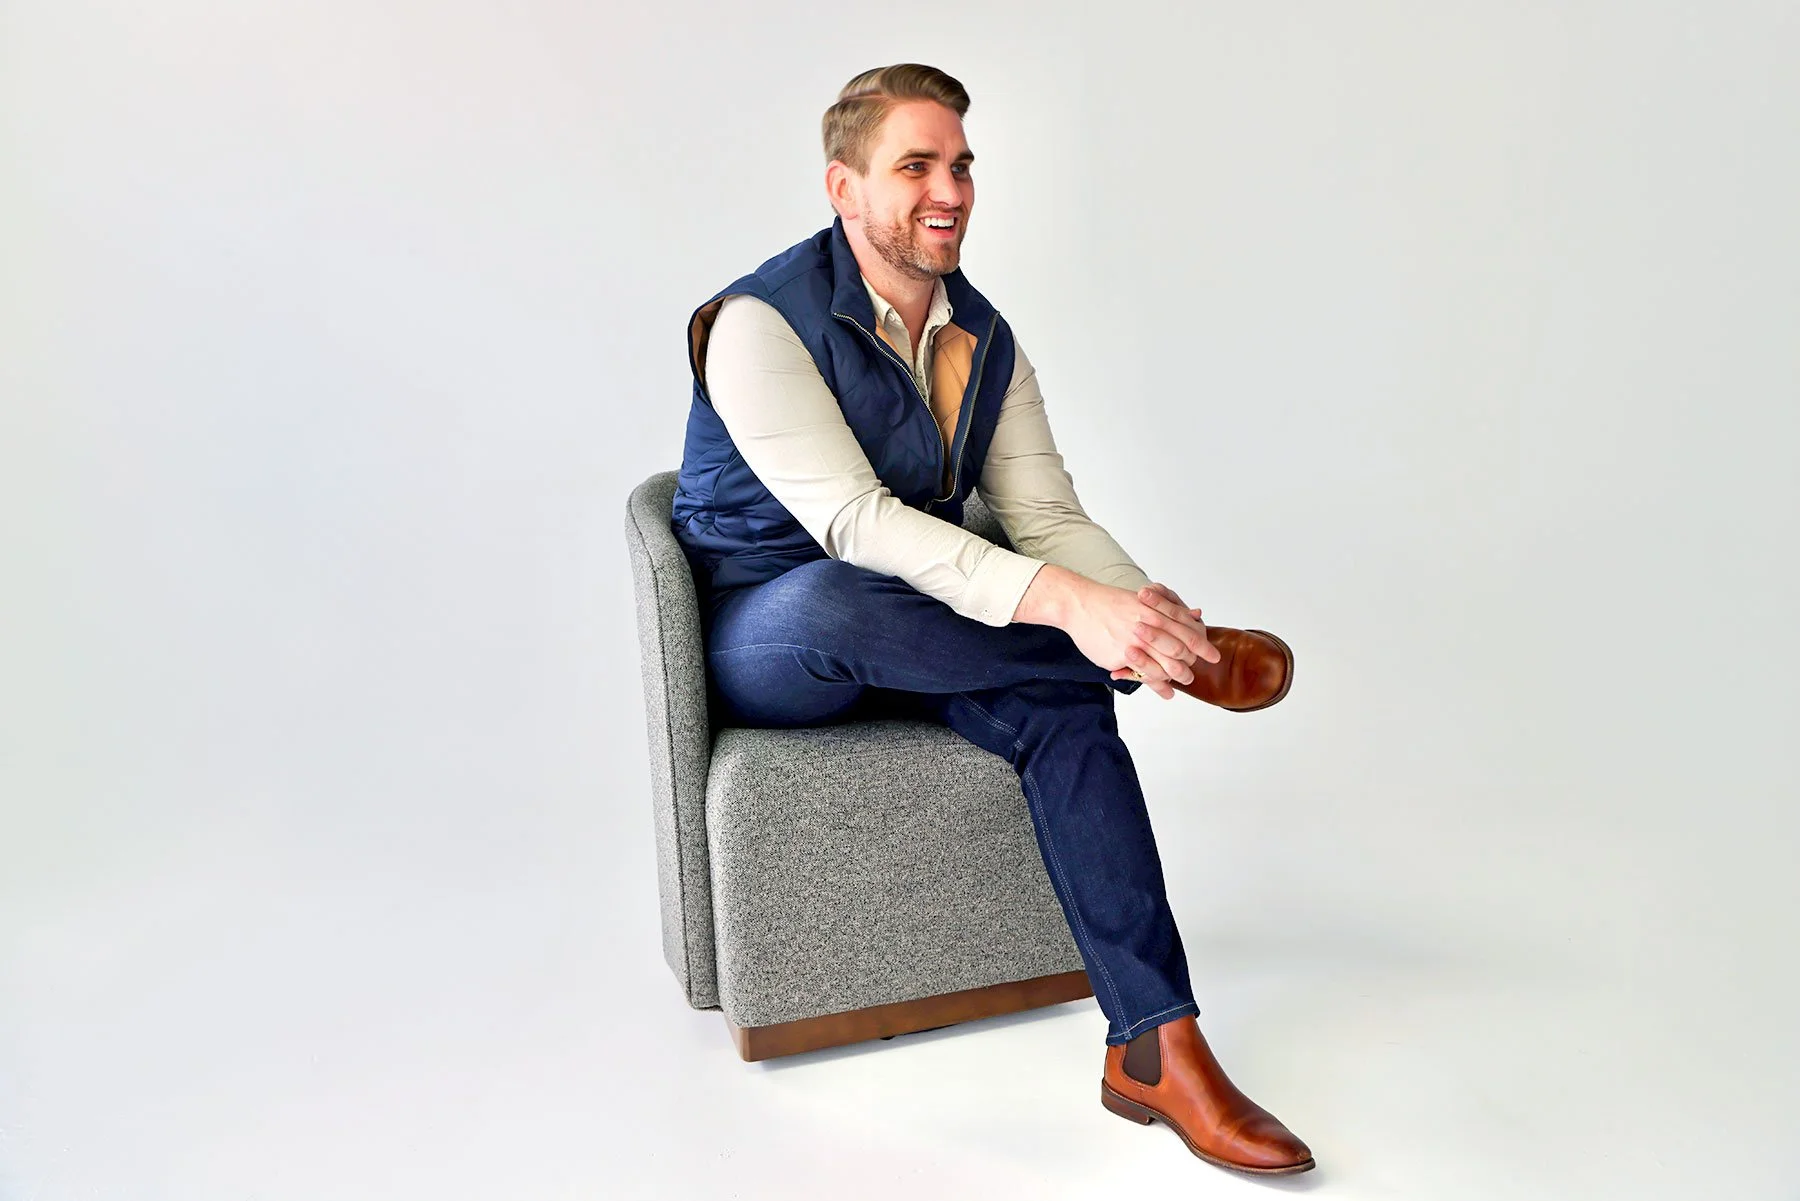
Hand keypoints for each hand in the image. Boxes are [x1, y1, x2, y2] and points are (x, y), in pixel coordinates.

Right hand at [1051, 574, 1217, 700]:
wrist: (1081, 605)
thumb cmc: (1111, 602)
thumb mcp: (1144, 600)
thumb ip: (1170, 610)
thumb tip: (1196, 614)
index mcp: (1157, 612)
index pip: (1188, 633)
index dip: (1202, 647)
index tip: (1214, 657)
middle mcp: (1150, 628)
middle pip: (1180, 652)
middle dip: (1188, 666)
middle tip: (1191, 675)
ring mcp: (1136, 643)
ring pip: (1164, 667)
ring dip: (1175, 678)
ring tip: (1181, 683)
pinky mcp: (1122, 656)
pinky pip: (1144, 675)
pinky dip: (1157, 685)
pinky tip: (1165, 692)